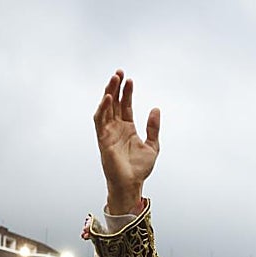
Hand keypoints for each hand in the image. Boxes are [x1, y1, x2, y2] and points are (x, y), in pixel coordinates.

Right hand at [94, 69, 160, 214]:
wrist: (132, 184)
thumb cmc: (139, 168)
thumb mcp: (153, 146)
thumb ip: (153, 128)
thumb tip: (156, 109)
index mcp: (127, 128)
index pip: (126, 105)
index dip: (127, 92)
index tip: (130, 79)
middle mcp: (116, 128)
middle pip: (114, 102)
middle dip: (116, 87)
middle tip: (119, 72)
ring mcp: (108, 132)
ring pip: (106, 108)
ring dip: (108, 93)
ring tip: (114, 79)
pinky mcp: (103, 139)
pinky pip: (100, 121)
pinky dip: (103, 108)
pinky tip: (108, 98)